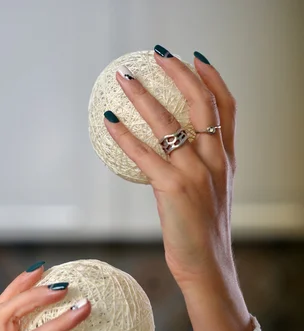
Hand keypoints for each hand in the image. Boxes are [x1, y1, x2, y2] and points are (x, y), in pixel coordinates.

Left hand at [105, 49, 236, 292]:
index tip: (195, 59)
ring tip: (125, 79)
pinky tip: (110, 122)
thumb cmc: (205, 235)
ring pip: (168, 122)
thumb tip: (170, 157)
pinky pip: (145, 155)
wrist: (208, 267)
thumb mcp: (212, 196)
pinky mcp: (174, 189)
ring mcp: (196, 174)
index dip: (212, 79)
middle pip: (200, 103)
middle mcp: (216, 161)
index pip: (226, 109)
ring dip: (144, 95)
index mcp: (228, 161)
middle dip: (179, 73)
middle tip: (157, 56)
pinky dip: (125, 135)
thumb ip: (199, 171)